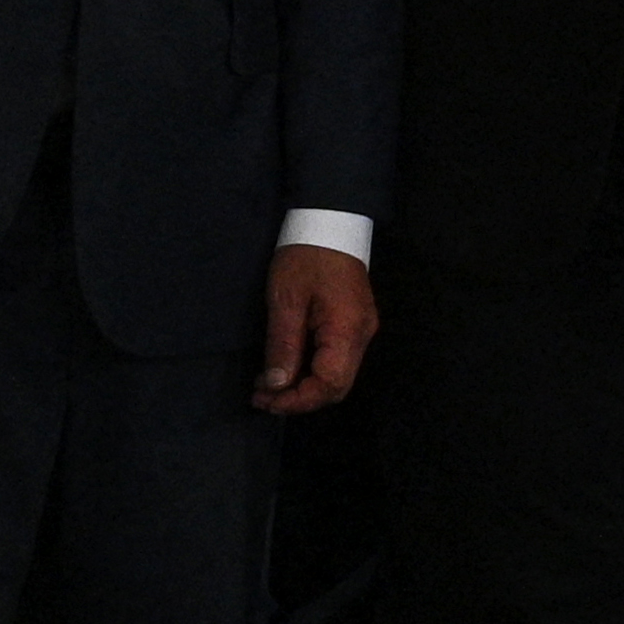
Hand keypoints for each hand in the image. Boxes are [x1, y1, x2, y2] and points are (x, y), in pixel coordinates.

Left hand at [253, 247, 377, 415]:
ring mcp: (361, 331)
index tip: (266, 401)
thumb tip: (276, 385)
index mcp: (347, 329)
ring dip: (303, 387)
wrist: (331, 223)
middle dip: (299, 399)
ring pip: (337, 376)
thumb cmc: (306, 258)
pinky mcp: (354, 325)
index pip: (330, 384)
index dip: (298, 401)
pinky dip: (311, 371)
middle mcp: (362, 336)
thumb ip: (283, 345)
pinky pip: (336, 360)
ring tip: (268, 385)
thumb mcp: (286, 300)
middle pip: (337, 386)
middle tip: (262, 397)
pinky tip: (286, 367)